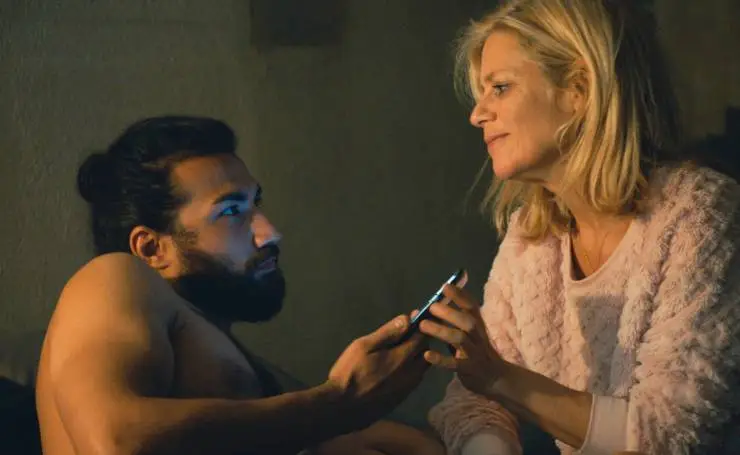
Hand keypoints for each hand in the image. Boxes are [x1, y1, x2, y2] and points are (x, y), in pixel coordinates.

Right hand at [327, 314, 428, 429]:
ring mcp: (407, 388)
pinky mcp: (401, 398)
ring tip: (400, 350)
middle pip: (426, 353)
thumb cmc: (350, 372)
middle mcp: (411, 373)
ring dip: (416, 356)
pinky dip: (411, 369)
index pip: (422, 338)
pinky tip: (395, 368)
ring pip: (421, 367)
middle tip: (405, 334)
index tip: (412, 318)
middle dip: (420, 340)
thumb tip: (407, 319)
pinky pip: (414, 380)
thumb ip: (387, 333)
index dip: (419, 326)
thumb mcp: (364, 346)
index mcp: (402, 358)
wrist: (343, 407)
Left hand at [418, 282, 508, 395]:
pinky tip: (427, 354)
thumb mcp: (471, 334)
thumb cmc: (478, 352)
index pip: (471, 307)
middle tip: (432, 306)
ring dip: (442, 331)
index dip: (460, 296)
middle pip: (467, 322)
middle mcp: (478, 337)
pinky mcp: (469, 369)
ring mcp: (475, 354)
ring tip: (423, 325)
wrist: (496, 379)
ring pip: (460, 340)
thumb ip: (454, 321)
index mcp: (478, 326)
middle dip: (450, 312)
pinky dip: (441, 359)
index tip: (445, 286)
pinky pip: (455, 364)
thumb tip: (434, 304)